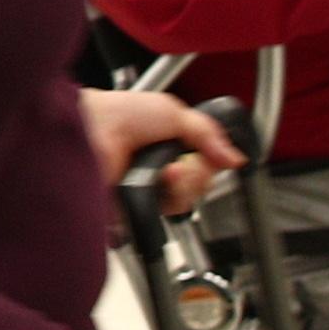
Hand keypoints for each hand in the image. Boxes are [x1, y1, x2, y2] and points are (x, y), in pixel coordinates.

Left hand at [81, 89, 243, 215]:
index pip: (205, 166)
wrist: (93, 129)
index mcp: (169, 146)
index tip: (206, 155)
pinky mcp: (135, 209)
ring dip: (182, 186)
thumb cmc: (121, 114)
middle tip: (180, 163)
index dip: (209, 164)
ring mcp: (147, 190)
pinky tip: (156, 184)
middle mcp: (159, 169)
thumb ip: (208, 134)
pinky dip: (164, 200)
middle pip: (199, 187)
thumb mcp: (173, 112)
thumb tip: (235, 158)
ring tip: (166, 172)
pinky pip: (162, 217)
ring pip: (185, 203)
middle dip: (196, 175)